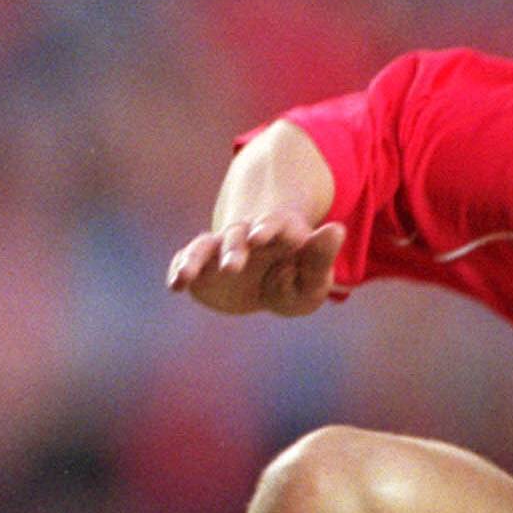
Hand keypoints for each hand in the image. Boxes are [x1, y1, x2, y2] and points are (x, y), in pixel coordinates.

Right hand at [166, 212, 344, 316]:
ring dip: (195, 259)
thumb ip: (321, 257)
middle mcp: (246, 237)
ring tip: (185, 277)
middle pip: (236, 236)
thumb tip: (336, 229)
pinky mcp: (203, 266)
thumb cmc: (298, 280)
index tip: (259, 238)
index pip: (273, 226)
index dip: (266, 230)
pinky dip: (179, 270)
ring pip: (204, 247)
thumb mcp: (314, 278)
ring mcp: (221, 249)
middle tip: (232, 268)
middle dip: (233, 249)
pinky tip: (175, 285)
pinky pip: (186, 262)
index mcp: (278, 235)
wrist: (271, 287)